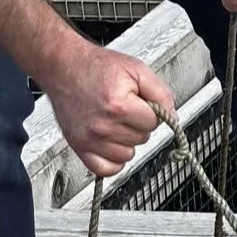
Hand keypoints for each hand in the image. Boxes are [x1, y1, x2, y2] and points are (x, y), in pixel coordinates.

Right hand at [44, 37, 173, 175]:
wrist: (63, 67)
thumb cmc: (96, 67)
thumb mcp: (136, 70)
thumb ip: (161, 93)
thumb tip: (173, 117)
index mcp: (119, 105)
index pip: (153, 122)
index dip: (150, 111)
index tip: (138, 102)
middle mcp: (103, 126)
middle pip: (142, 139)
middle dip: (138, 124)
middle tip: (123, 108)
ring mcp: (89, 139)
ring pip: (127, 155)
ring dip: (126, 141)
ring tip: (114, 122)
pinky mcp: (79, 147)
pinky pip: (106, 169)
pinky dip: (112, 160)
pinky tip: (111, 143)